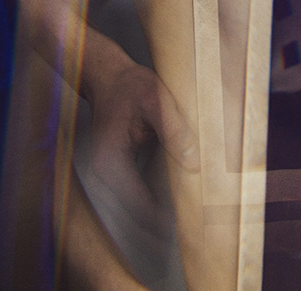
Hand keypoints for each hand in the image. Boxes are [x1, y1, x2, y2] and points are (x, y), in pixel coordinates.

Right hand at [80, 42, 198, 226]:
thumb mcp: (155, 101)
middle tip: (193, 224)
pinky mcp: (119, 167)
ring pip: (138, 203)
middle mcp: (107, 172)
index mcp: (111, 161)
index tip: (187, 223)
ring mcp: (111, 172)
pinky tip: (177, 193)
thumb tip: (193, 162)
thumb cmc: (129, 86)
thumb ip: (174, 131)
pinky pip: (139, 189)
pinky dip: (156, 194)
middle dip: (163, 220)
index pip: (139, 203)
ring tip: (189, 213)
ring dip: (160, 210)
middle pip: (137, 210)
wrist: (109, 75)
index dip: (163, 218)